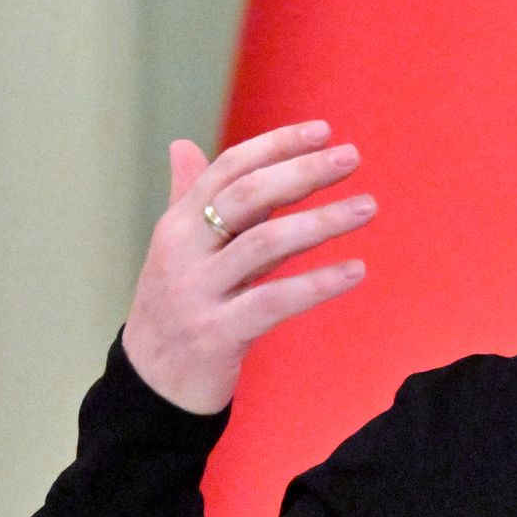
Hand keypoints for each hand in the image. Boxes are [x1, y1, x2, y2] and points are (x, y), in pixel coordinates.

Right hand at [121, 121, 374, 412]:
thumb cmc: (175, 308)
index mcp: (178, 224)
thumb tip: (183, 144)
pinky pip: (274, 301)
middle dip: (303, 172)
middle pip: (248, 197)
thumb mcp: (179, 250)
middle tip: (351, 158)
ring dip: (322, 222)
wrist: (150, 385)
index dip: (276, 145)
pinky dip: (318, 284)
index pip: (229, 169)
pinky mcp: (217, 333)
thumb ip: (190, 197)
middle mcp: (184, 251)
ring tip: (367, 207)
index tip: (323, 131)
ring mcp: (198, 292)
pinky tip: (355, 270)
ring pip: (265, 243)